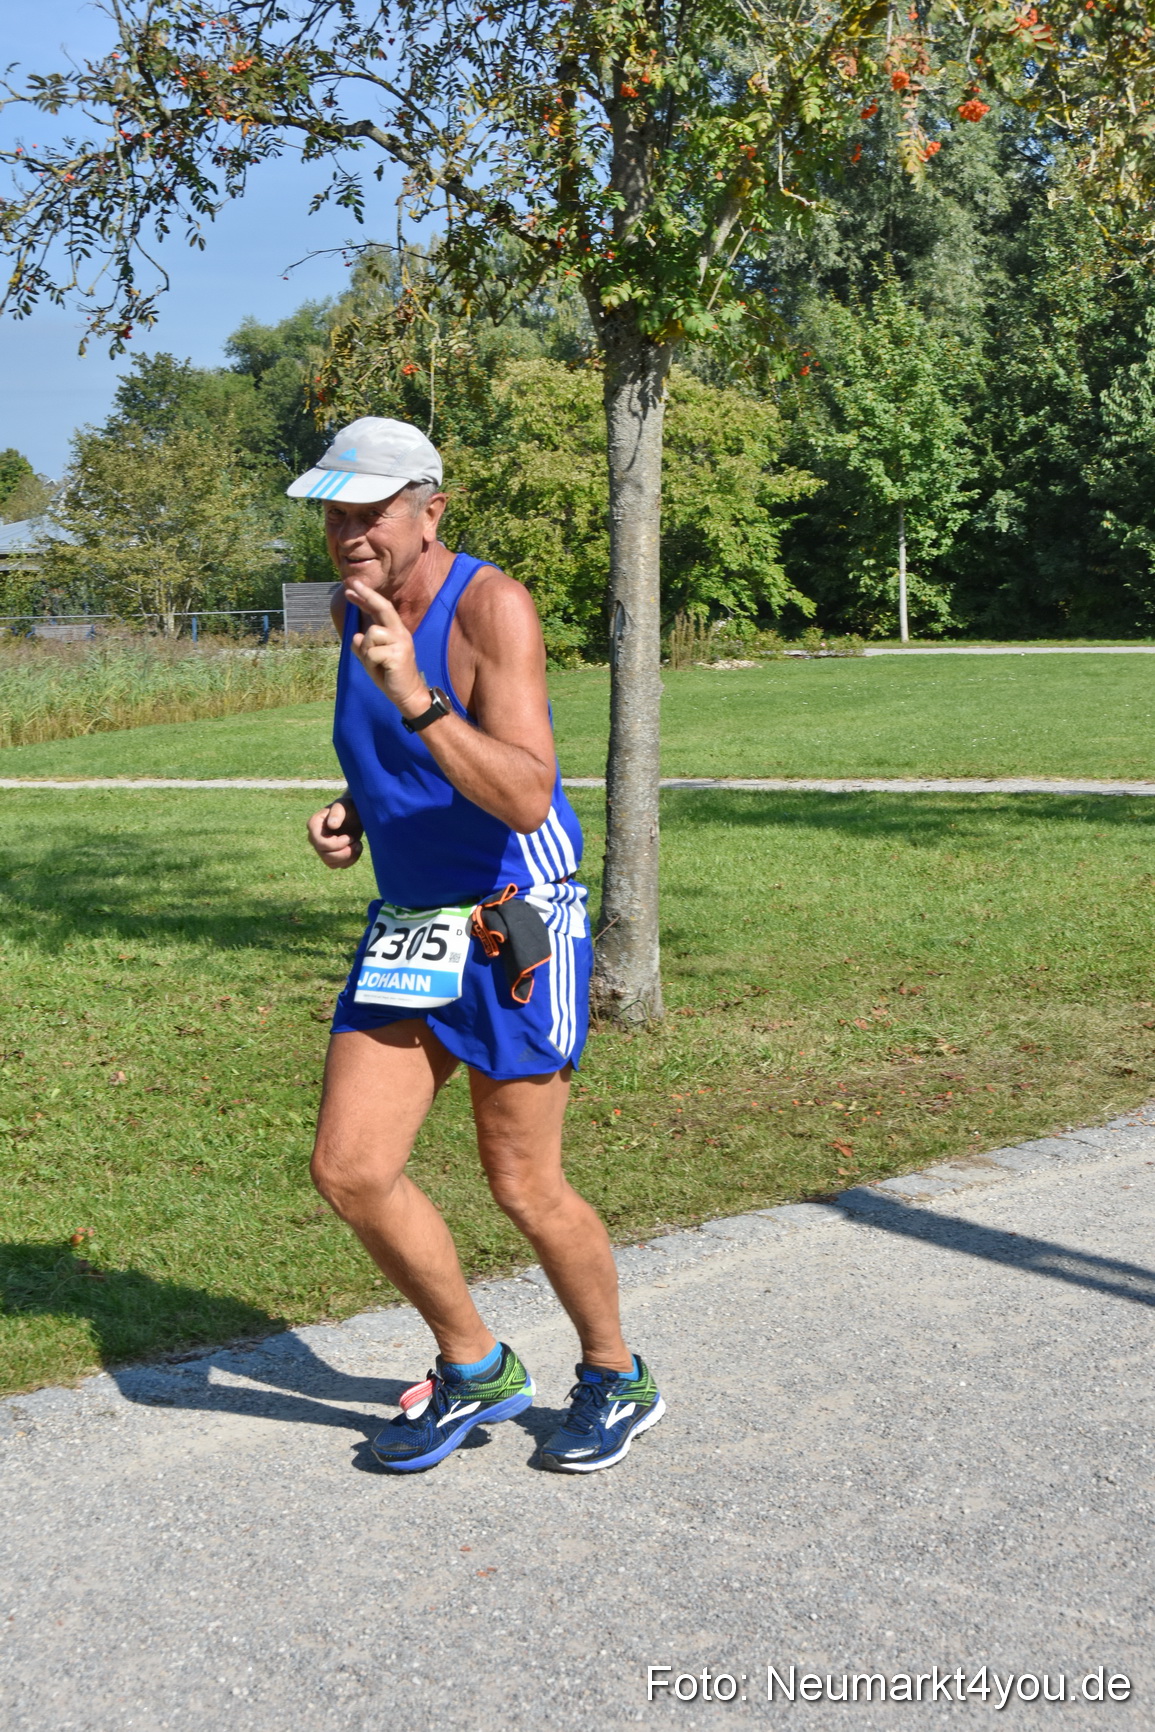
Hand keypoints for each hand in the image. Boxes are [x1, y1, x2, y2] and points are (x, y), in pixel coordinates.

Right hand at [307, 797, 362, 868]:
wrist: (355, 813)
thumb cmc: (349, 806)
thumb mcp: (344, 805)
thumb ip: (337, 812)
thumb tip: (331, 825)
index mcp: (314, 825)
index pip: (320, 843)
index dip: (337, 844)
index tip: (349, 837)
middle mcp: (314, 838)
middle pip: (325, 855)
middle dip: (345, 852)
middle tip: (357, 842)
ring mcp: (321, 848)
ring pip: (331, 863)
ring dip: (348, 857)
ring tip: (358, 845)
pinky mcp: (330, 854)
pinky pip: (338, 865)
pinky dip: (350, 861)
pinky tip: (357, 849)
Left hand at [347, 578, 428, 716]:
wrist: (408, 695)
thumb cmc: (390, 676)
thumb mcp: (372, 658)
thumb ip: (363, 646)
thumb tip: (356, 636)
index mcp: (395, 631)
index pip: (380, 610)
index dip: (366, 598)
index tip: (351, 588)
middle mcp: (400, 633)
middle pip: (383, 608)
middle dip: (367, 595)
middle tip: (351, 585)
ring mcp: (400, 642)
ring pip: (371, 634)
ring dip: (366, 651)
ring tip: (375, 664)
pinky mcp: (398, 654)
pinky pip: (371, 652)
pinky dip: (369, 663)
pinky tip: (380, 670)